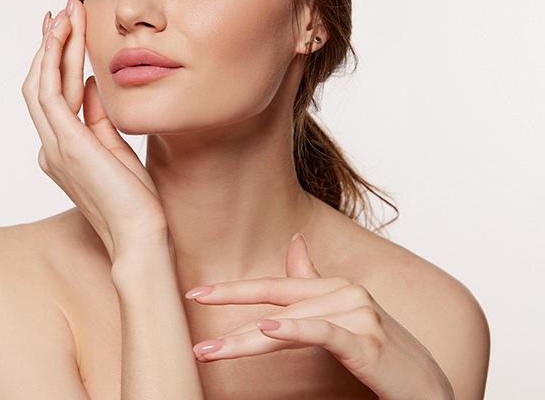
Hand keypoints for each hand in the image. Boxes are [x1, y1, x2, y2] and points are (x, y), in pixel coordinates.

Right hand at [21, 0, 167, 260]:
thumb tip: (94, 83)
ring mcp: (54, 146)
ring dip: (52, 45)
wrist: (140, 233)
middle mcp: (50, 147)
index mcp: (60, 149)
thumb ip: (98, 116)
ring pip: (41, 83)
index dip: (57, 60)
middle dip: (51, 44)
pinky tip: (64, 36)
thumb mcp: (115, 147)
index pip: (53, 95)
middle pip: (41, 83)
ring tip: (65, 12)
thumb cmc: (134, 198)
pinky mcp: (66, 144)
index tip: (66, 29)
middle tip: (62, 9)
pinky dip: (54, 61)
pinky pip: (51, 93)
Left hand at [184, 233, 454, 399]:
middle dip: (230, 319)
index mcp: (336, 287)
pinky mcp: (369, 342)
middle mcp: (347, 292)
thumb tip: (295, 242)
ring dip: (246, 340)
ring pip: (290, 322)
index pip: (275, 286)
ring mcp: (360, 314)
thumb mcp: (344, 319)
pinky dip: (294, 330)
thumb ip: (315, 286)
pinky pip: (323, 333)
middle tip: (194, 336)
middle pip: (276, 305)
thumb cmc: (385, 359)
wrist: (432, 393)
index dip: (235, 290)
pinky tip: (268, 330)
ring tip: (211, 351)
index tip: (196, 293)